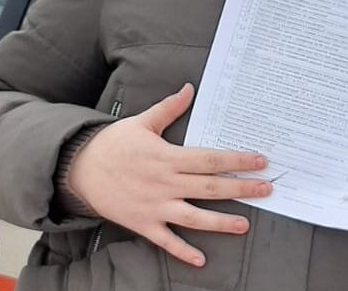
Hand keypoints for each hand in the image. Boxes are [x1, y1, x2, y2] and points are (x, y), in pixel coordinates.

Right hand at [67, 83, 271, 266]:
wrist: (80, 168)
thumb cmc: (113, 143)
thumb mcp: (142, 122)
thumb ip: (169, 107)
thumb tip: (189, 88)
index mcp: (169, 156)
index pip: (211, 159)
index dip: (237, 160)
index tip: (259, 161)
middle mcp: (166, 183)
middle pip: (210, 187)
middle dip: (241, 189)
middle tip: (266, 189)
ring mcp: (155, 206)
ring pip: (194, 217)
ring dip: (221, 222)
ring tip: (244, 224)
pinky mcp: (143, 223)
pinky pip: (166, 240)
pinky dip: (183, 251)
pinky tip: (201, 259)